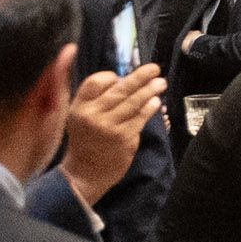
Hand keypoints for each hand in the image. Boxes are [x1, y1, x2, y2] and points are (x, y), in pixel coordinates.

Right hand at [63, 63, 164, 203]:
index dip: (110, 77)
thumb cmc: (86, 141)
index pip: (95, 82)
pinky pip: (140, 118)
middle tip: (154, 68)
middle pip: (119, 89)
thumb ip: (94, 100)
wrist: (85, 173)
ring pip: (133, 102)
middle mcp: (92, 115)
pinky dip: (150, 108)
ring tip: (161, 83)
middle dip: (140, 76)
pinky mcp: (124, 138)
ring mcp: (109, 127)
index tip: (120, 77)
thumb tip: (122, 80)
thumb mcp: (79, 117)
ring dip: (149, 90)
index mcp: (79, 107)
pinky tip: (156, 102)